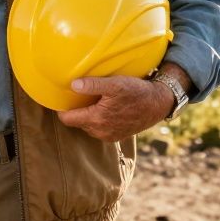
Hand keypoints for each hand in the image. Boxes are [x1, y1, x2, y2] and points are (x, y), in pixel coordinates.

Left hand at [56, 75, 172, 141]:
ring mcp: (108, 136)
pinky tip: (105, 108)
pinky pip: (99, 129)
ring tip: (94, 101)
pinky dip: (99, 119)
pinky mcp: (116, 136)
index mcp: (96, 120)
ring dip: (88, 115)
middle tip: (80, 96)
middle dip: (77, 110)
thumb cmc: (136, 92)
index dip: (62, 109)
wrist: (158, 104)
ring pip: (88, 126)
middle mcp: (100, 132)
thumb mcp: (114, 84)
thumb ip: (92, 85)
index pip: (67, 119)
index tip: (62, 98)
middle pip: (77, 122)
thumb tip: (73, 85)